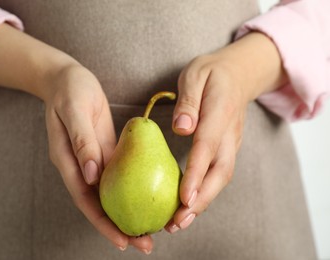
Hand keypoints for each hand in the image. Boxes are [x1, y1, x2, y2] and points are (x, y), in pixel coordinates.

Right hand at [42, 63, 152, 253]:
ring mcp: (94, 161)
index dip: (103, 223)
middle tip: (145, 244)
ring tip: (151, 230)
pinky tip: (150, 197)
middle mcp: (81, 168)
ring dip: (128, 213)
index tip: (122, 241)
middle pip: (99, 205)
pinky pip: (119, 176)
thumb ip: (82, 142)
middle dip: (119, 227)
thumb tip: (91, 175)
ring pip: (111, 194)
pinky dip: (132, 190)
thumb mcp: (75, 112)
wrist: (68, 79)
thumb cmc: (69, 92)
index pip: (86, 200)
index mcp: (68, 162)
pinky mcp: (105, 152)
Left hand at [165, 32, 286, 232]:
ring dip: (203, 202)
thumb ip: (188, 100)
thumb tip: (181, 127)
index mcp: (219, 113)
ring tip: (180, 222)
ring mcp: (231, 143)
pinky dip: (205, 192)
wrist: (239, 74)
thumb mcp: (195, 75)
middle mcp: (229, 134)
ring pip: (221, 178)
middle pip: (219, 172)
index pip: (207, 147)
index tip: (184, 198)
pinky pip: (218, 174)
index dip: (196, 174)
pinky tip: (188, 205)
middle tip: (179, 222)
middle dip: (201, 200)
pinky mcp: (228, 149)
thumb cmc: (212, 74)